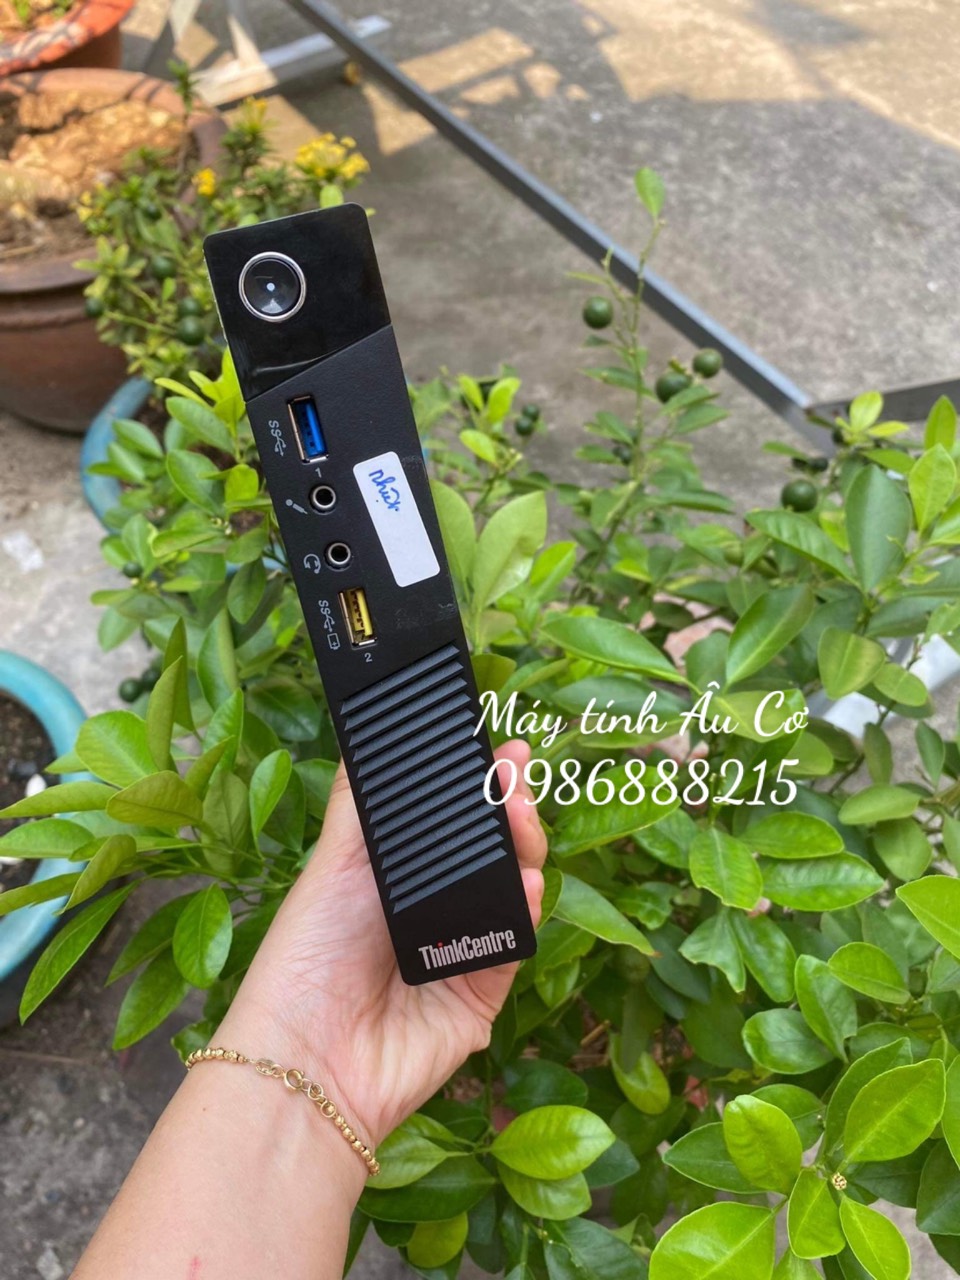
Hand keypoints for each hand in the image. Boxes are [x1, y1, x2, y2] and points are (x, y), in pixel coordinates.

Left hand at [216, 739, 545, 1148]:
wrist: (309, 1057)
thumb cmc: (307, 955)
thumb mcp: (330, 863)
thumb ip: (358, 801)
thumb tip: (362, 736)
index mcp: (397, 876)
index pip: (453, 821)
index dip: (478, 785)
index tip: (501, 750)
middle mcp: (434, 907)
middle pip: (492, 849)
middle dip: (509, 807)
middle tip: (515, 778)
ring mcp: (463, 949)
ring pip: (513, 886)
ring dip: (525, 847)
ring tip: (520, 817)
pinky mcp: (485, 991)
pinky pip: (515, 941)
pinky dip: (524, 908)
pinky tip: (523, 883)